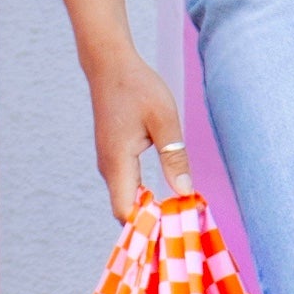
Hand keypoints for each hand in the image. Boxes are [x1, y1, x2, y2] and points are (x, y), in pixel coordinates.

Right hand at [86, 47, 193, 222]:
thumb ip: (174, 157)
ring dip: (150, 210)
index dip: (148, 225)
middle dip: (152, 223)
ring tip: (180, 214)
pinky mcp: (114, 159)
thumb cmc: (138, 87)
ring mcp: (109, 165)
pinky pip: (127, 188)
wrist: (109, 66)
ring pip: (126, 200)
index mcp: (118, 162)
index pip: (126, 212)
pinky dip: (145, 197)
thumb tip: (185, 192)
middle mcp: (108, 169)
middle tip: (185, 226)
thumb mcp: (164, 119)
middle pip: (126, 212)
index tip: (175, 228)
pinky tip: (168, 196)